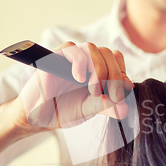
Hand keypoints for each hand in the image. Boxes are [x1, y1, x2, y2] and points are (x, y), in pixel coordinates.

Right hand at [11, 41, 132, 131]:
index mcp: (97, 70)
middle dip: (115, 74)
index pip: (116, 60)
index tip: (121, 95)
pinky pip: (70, 48)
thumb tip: (126, 108)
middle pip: (107, 53)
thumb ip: (107, 107)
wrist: (38, 118)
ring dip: (99, 69)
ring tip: (95, 91)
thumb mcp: (90, 110)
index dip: (122, 74)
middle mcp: (85, 61)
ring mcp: (69, 58)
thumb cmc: (63, 111)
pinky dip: (79, 62)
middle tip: (115, 96)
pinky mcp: (54, 58)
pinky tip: (80, 79)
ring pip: (91, 48)